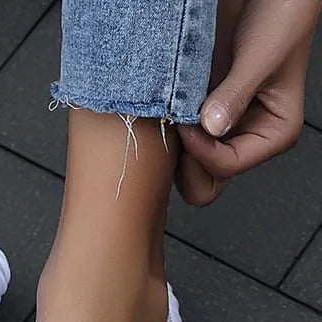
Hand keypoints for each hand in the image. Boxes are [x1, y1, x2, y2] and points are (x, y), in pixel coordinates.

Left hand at [175, 0, 320, 206]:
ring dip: (171, 145)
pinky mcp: (198, 111)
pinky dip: (165, 124)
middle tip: (173, 125)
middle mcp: (244, 136)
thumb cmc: (282, 12)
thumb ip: (237, 93)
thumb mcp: (263, 53)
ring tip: (168, 112)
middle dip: (183, 161)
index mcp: (272, 134)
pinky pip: (174, 135)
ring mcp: (218, 127)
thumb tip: (212, 127)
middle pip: (203, 180)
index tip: (185, 123)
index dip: (201, 151)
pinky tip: (164, 104)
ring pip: (184, 163)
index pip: (226, 166)